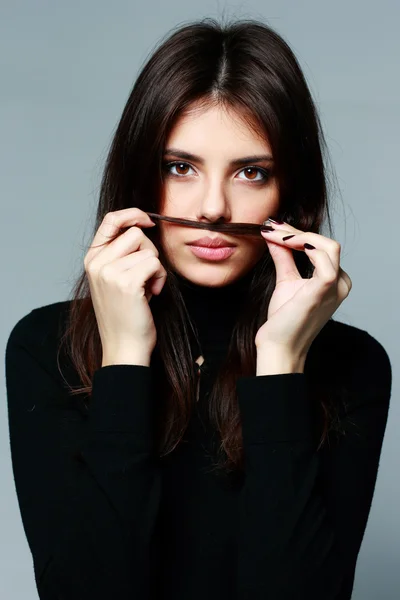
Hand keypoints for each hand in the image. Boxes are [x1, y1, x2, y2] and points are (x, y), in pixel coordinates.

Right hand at [84, 207, 166, 361]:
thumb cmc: (126, 314)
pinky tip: (152, 295)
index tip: (148, 221)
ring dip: (156, 268)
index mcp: (92, 260)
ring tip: (148, 288)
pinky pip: (155, 264)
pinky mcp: (126, 283)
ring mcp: (109, 273)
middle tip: (147, 276)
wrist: (124, 347)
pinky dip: (160, 279)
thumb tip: (142, 227)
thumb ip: (122, 254)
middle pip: (135, 234)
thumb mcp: (116, 279)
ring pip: (148, 249)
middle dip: (149, 252)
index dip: (132, 214)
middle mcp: (97, 263)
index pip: (110, 220)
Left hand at [255, 219, 351, 358]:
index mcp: (335, 280)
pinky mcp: (325, 289)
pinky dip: (304, 245)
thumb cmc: (284, 319)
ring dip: (298, 236)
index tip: (274, 227)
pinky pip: (323, 258)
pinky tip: (285, 242)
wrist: (279, 344)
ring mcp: (336, 286)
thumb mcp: (286, 280)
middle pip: (326, 243)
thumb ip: (284, 256)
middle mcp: (341, 283)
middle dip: (297, 232)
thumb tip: (274, 234)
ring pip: (327, 246)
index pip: (322, 247)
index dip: (298, 234)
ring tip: (275, 234)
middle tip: (272, 227)